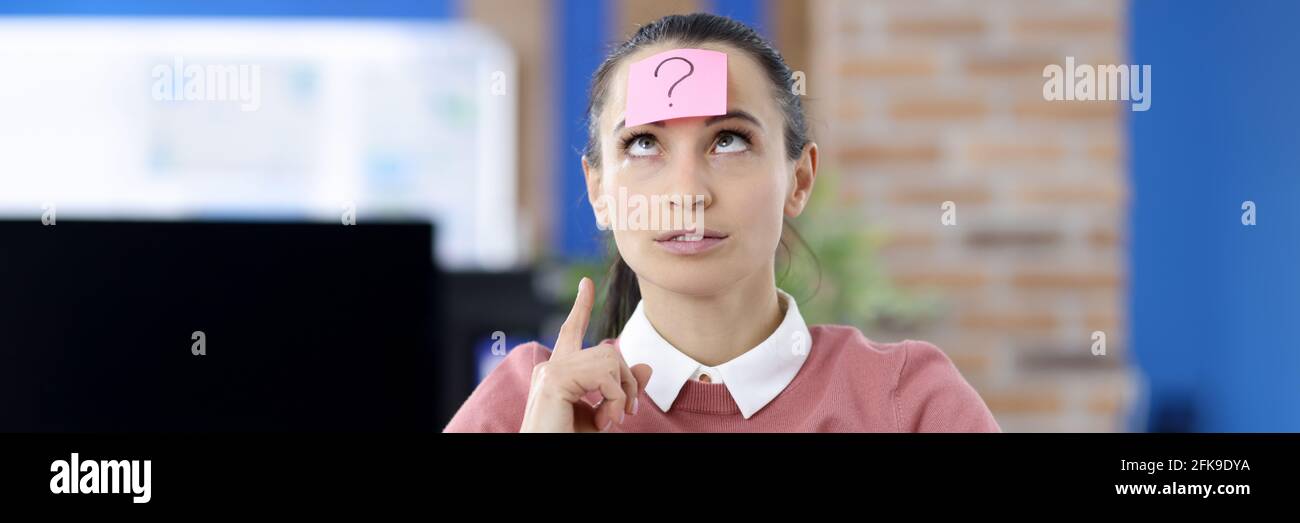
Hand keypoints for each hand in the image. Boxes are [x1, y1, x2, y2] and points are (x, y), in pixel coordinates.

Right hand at [520, 277, 652, 431]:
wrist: (546, 456)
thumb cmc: (568, 440)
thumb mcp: (604, 415)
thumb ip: (622, 390)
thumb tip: (646, 367)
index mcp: (557, 373)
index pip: (571, 332)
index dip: (581, 307)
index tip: (587, 284)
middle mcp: (550, 367)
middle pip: (607, 351)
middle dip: (626, 382)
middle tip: (623, 414)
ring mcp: (550, 371)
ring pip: (609, 360)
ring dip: (620, 395)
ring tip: (610, 421)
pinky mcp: (554, 381)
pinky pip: (604, 377)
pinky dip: (614, 401)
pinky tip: (604, 422)